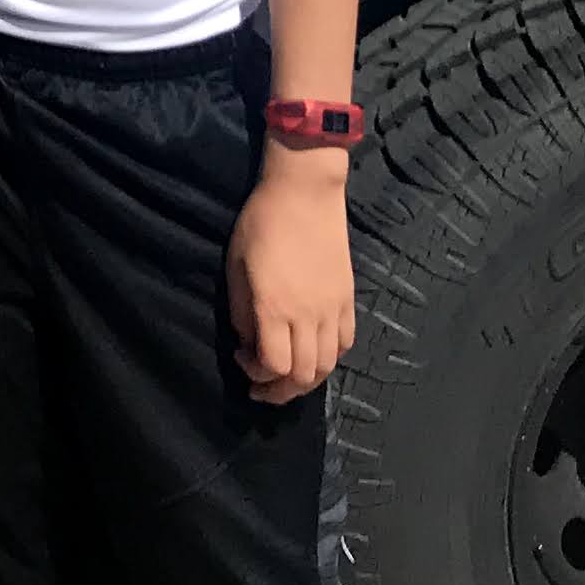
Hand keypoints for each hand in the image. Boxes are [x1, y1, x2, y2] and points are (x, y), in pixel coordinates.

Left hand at [228, 151, 356, 403]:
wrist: (305, 194)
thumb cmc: (261, 223)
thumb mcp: (236, 266)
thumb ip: (242, 311)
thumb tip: (249, 343)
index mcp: (275, 308)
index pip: (274, 365)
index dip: (256, 374)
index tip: (241, 358)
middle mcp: (308, 316)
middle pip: (304, 376)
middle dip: (280, 390)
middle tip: (261, 387)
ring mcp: (332, 310)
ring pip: (328, 366)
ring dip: (307, 381)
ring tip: (288, 378)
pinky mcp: (348, 300)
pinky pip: (345, 344)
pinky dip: (329, 358)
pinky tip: (313, 352)